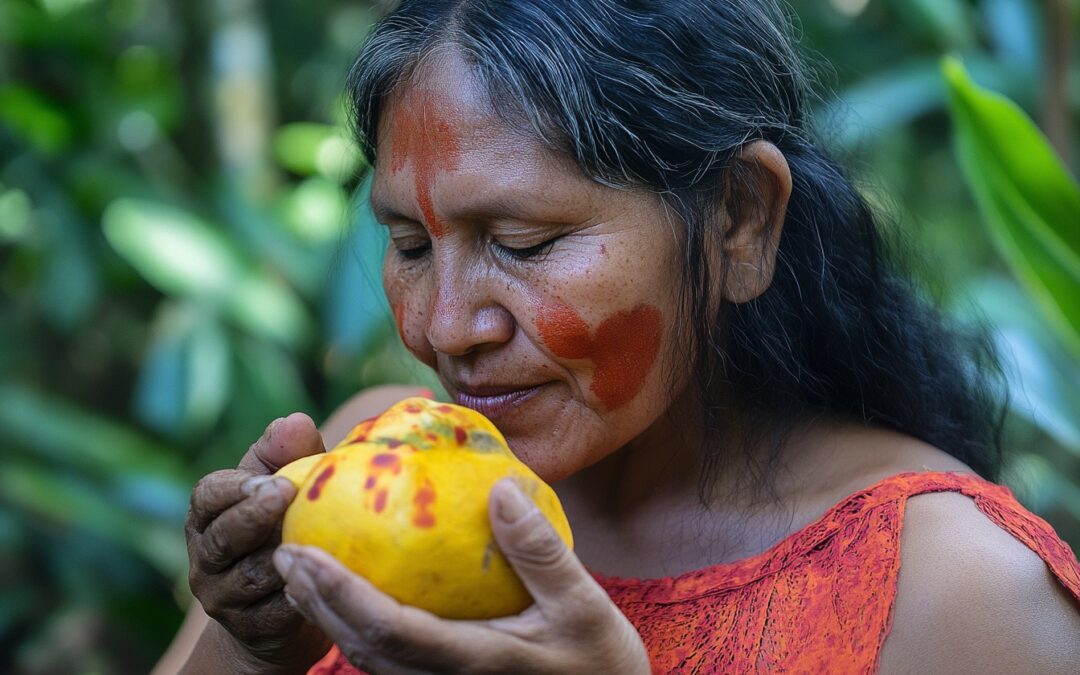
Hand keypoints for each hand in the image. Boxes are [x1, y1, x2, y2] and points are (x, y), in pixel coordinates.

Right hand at [185, 413, 332, 671]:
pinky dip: (298, 594)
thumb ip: (286, 455)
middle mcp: (206, 556)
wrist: (281, 609)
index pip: (209, 494)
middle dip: (253, 516)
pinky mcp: (249, 629)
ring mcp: (222, 596)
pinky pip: (273, 613)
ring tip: (315, 538)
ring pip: (250, 576)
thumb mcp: (284, 487)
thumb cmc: (287, 526)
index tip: (273, 479)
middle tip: (286, 494)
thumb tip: (296, 420)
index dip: (237, 488)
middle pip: (222, 537)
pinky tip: (323, 578)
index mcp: (209, 515)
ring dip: (284, 556)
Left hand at [273, 478, 650, 674]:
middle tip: (283, 553)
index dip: (340, 595)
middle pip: (362, 651)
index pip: (390, 631)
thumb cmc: (602, 663)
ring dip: (328, 618)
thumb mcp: (585, 605)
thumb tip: (499, 487)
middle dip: (316, 604)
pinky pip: (390, 662)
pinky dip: (357, 628)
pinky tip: (351, 598)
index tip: (303, 553)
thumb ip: (541, 551)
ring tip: (301, 572)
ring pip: (369, 662)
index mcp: (476, 661)